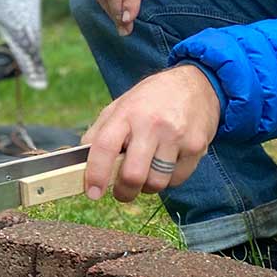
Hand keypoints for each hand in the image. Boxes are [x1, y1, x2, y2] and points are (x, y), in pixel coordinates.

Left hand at [82, 65, 220, 201]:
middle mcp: (152, 124)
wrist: (197, 83)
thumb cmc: (151, 100)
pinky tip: (166, 164)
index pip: (104, 147)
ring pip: (156, 183)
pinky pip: (176, 180)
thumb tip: (80, 163)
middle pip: (133, 175)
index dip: (96, 174)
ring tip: (146, 173)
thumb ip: (98, 133)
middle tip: (121, 192)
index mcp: (126, 113)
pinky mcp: (197, 147)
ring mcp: (177, 136)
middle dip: (123, 192)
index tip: (93, 193)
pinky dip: (167, 180)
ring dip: (147, 187)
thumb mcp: (120, 106)